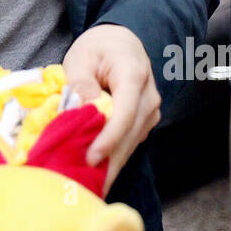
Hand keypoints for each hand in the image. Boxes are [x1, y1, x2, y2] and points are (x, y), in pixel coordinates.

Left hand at [61, 24, 160, 196]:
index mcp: (133, 74)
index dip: (108, 138)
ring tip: (85, 187)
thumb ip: (80, 81)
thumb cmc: (99, 48)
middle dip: (107, 162)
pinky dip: (112, 158)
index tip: (90, 158)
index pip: (125, 112)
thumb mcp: (82, 56)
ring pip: (130, 144)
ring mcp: (150, 111)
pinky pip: (128, 144)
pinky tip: (94, 175)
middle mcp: (148, 96)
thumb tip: (82, 108)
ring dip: (109, 166)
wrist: (121, 43)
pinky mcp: (145, 123)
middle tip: (82, 186)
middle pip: (129, 135)